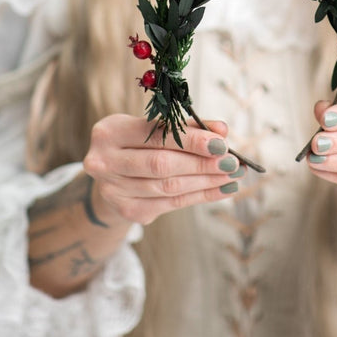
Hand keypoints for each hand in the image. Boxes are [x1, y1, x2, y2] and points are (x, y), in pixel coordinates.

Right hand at [82, 115, 242, 225]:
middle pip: (161, 164)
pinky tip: (221, 189)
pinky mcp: (128, 210)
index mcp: (109, 133)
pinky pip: (171, 203)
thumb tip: (221, 130)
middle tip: (231, 162)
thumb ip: (186, 127)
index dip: (190, 140)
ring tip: (232, 175)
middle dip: (201, 163)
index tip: (221, 143)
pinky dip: (201, 196)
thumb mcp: (154, 128)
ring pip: (169, 186)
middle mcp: (105, 162)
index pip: (155, 135)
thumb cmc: (139, 144)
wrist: (114, 176)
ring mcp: (113, 190)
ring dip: (206, 181)